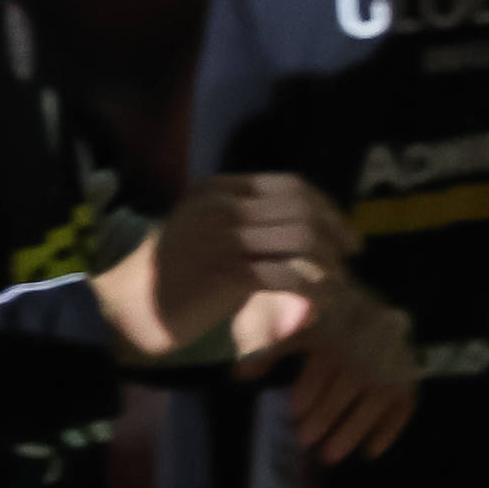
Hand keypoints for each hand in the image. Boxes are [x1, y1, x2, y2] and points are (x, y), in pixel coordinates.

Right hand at [135, 172, 360, 348]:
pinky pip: (289, 276)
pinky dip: (314, 290)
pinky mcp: (228, 273)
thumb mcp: (209, 228)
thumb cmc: (180, 268)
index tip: (344, 232)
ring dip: (329, 264)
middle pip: (301, 210)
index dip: (327, 208)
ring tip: (336, 282)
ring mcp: (224, 238)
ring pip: (301, 241)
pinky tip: (321, 301)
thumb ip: (247, 220)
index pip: (290, 185)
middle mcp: (222, 206)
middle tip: (349, 258)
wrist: (139, 299)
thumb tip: (308, 227)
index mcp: (218, 189)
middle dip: (336, 234)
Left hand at [233, 280, 417, 460]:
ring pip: (378, 396)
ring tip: (329, 455)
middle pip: (351, 382)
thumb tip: (243, 373)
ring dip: (354, 430)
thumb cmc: (291, 306)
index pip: (327, 359)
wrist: (331, 287)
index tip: (293, 411)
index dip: (310, 388)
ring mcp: (390, 355)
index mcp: (335, 318)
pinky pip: (405, 403)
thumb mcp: (268, 312)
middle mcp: (368, 337)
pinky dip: (389, 429)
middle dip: (326, 415)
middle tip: (304, 440)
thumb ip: (258, 341)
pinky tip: (369, 451)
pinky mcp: (406, 370)